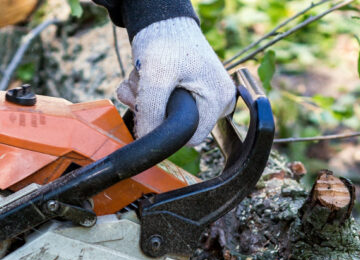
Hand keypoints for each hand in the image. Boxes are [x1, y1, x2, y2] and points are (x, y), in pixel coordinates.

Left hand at [117, 17, 236, 146]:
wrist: (163, 20)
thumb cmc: (166, 41)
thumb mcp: (155, 77)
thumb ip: (151, 111)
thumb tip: (146, 139)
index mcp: (219, 100)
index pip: (191, 137)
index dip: (164, 128)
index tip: (147, 109)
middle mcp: (219, 101)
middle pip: (177, 124)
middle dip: (151, 109)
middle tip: (139, 88)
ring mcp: (206, 95)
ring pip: (168, 114)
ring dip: (145, 100)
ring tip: (140, 78)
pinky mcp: (193, 90)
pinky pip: (167, 103)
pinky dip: (149, 93)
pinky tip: (144, 78)